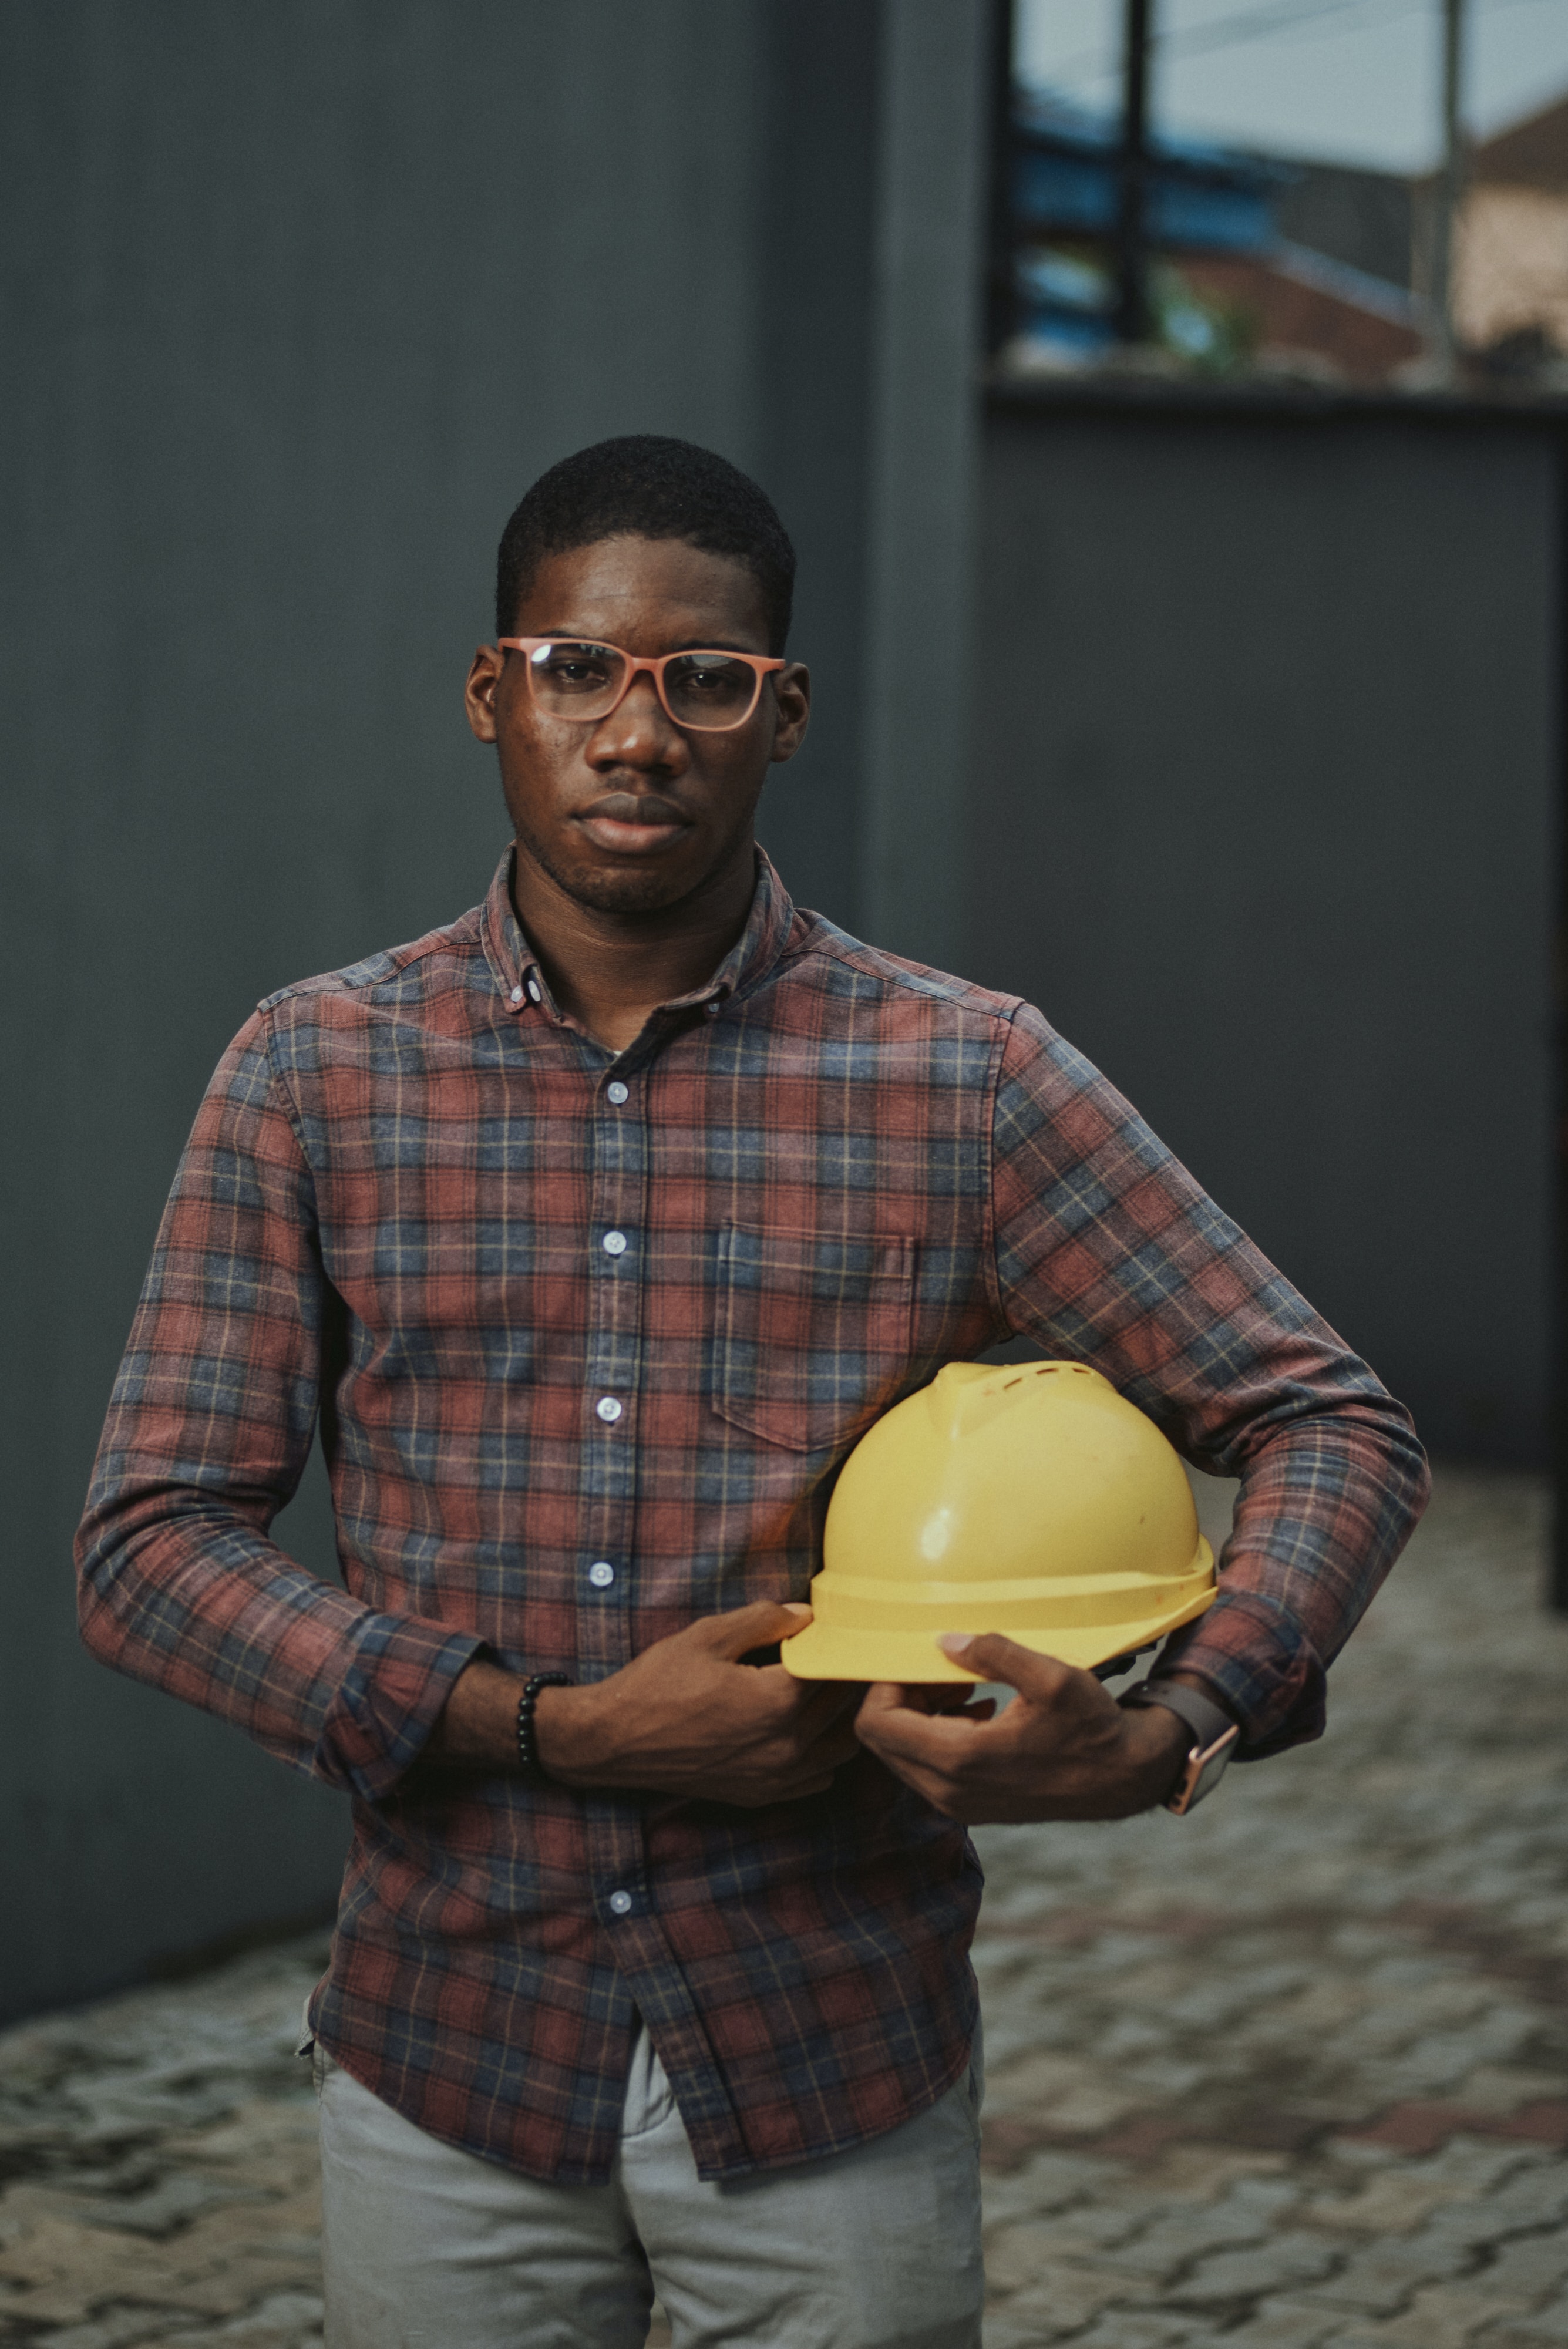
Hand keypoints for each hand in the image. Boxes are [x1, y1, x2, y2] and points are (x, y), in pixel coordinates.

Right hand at [430, 1603, 862, 1805]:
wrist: (612, 1741)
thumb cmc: (656, 1684)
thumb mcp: (708, 1635)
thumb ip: (764, 1619)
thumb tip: (807, 1614)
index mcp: (776, 1701)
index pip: (836, 1669)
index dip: (840, 1645)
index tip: (841, 1630)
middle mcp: (785, 1746)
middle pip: (843, 1708)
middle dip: (845, 1677)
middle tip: (838, 1653)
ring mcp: (775, 1777)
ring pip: (840, 1748)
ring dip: (841, 1719)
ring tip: (825, 1690)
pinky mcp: (761, 1795)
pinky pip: (817, 1778)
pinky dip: (822, 1754)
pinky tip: (805, 1729)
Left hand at [854, 1634, 1192, 1823]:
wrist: (1123, 1778)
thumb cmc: (1091, 1727)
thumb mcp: (1051, 1678)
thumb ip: (994, 1654)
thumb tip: (946, 1641)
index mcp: (960, 1759)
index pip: (877, 1724)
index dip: (885, 1685)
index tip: (917, 1660)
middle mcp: (949, 1791)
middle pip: (883, 1739)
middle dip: (903, 1696)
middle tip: (944, 1668)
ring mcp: (958, 1803)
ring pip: (903, 1753)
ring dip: (922, 1713)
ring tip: (964, 1682)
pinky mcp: (970, 1805)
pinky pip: (927, 1766)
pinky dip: (938, 1732)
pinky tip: (978, 1707)